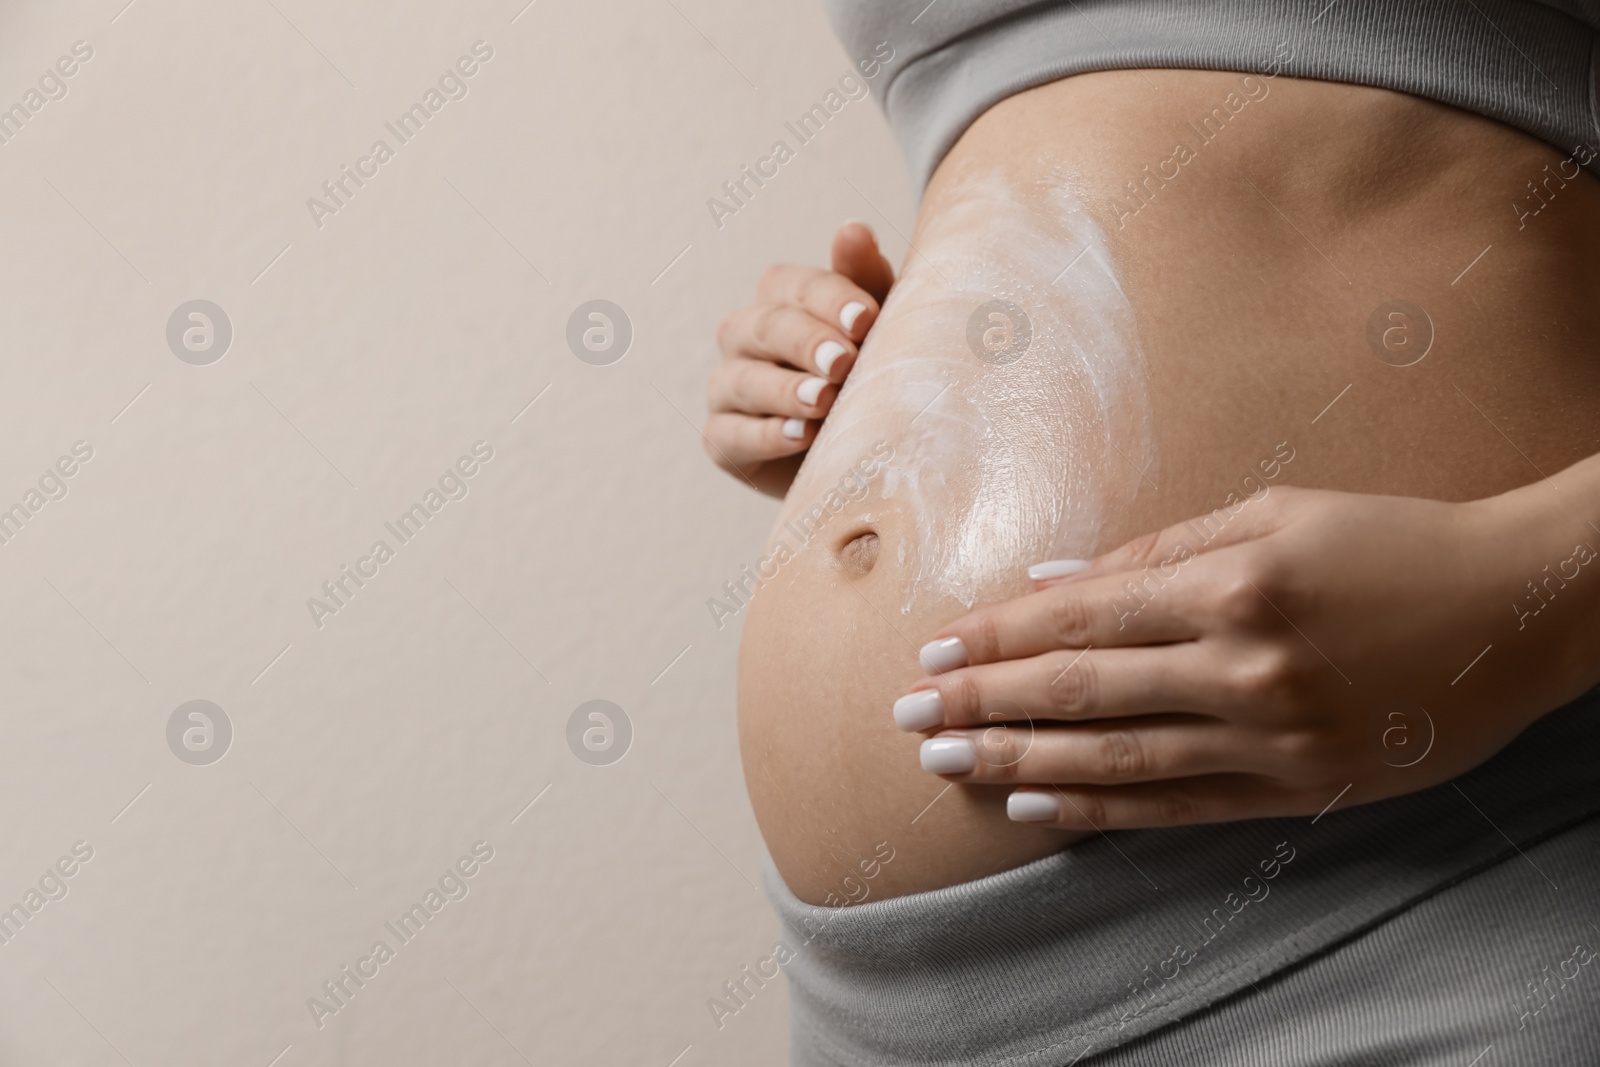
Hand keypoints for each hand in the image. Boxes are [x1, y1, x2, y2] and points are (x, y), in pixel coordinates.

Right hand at [704, 222, 893, 497]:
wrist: (863, 450)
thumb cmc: (870, 375)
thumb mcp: (880, 327)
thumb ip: (865, 279)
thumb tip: (853, 229)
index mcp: (780, 299)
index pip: (795, 287)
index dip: (830, 300)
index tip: (866, 320)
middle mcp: (744, 336)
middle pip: (764, 327)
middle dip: (805, 343)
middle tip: (843, 362)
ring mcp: (728, 389)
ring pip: (741, 380)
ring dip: (783, 390)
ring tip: (823, 401)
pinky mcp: (722, 441)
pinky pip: (731, 435)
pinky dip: (764, 436)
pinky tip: (799, 437)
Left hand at [893, 480, 1599, 829]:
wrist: (1516, 609)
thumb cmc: (1388, 540)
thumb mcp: (1274, 512)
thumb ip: (1157, 550)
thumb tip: (1054, 581)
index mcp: (1231, 583)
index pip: (1081, 619)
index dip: (999, 637)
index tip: (936, 647)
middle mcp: (1243, 664)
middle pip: (1079, 692)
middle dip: (982, 702)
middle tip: (909, 715)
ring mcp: (1272, 736)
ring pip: (1116, 757)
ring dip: (1020, 763)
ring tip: (948, 762)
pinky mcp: (1300, 788)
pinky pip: (1180, 804)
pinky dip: (1103, 809)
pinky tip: (1040, 808)